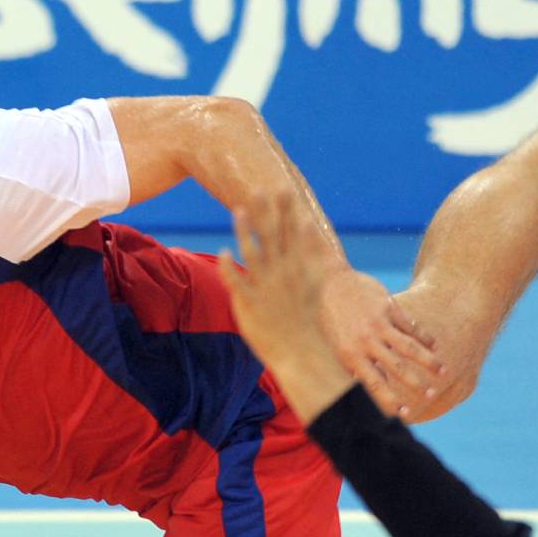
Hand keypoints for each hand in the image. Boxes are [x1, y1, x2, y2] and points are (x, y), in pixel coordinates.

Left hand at [217, 192, 358, 423]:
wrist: (300, 350)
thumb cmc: (304, 316)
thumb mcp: (314, 281)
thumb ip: (311, 252)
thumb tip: (309, 225)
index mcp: (297, 267)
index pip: (292, 233)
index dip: (286, 211)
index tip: (281, 186)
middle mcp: (282, 273)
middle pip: (274, 237)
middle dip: (268, 213)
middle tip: (259, 188)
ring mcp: (266, 288)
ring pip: (254, 254)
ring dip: (247, 231)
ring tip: (238, 210)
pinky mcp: (250, 303)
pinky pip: (238, 282)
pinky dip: (230, 267)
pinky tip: (223, 251)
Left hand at [317, 269, 445, 417]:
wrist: (327, 281)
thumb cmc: (328, 318)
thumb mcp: (334, 345)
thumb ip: (349, 367)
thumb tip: (357, 391)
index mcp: (350, 355)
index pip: (374, 384)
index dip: (390, 400)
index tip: (404, 414)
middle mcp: (366, 341)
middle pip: (396, 367)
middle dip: (415, 383)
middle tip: (431, 394)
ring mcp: (379, 323)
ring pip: (409, 346)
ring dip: (428, 360)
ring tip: (444, 371)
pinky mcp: (388, 307)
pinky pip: (411, 326)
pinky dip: (425, 336)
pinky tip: (436, 346)